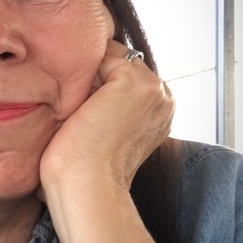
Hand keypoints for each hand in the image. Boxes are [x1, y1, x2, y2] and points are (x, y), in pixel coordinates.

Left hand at [39, 40, 173, 197]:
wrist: (87, 185)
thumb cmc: (86, 166)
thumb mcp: (105, 128)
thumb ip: (108, 101)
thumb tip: (86, 79)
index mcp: (160, 110)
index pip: (125, 74)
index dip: (97, 83)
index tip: (83, 110)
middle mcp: (164, 97)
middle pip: (119, 62)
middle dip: (94, 75)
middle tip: (79, 110)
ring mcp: (153, 87)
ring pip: (111, 57)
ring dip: (88, 74)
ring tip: (78, 108)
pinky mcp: (135, 81)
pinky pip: (103, 57)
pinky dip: (84, 74)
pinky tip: (79, 104)